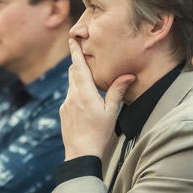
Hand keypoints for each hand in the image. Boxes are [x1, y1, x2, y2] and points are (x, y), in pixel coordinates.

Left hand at [59, 38, 134, 159]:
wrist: (80, 153)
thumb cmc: (99, 133)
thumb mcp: (111, 111)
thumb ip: (117, 91)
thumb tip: (129, 76)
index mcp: (85, 93)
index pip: (78, 66)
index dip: (75, 51)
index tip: (72, 39)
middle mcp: (72, 96)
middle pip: (73, 72)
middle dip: (78, 63)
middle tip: (85, 55)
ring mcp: (66, 104)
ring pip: (71, 84)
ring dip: (79, 79)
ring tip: (89, 79)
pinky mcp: (63, 112)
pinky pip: (69, 96)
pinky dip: (77, 92)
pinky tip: (86, 101)